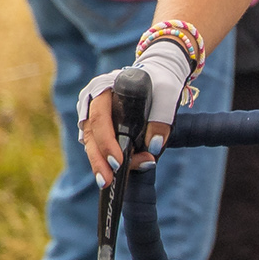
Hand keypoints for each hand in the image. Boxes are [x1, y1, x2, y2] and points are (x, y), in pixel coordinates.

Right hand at [73, 61, 172, 175]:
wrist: (157, 77)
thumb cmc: (160, 83)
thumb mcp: (167, 95)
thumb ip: (162, 120)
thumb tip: (155, 146)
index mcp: (104, 87)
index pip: (100, 117)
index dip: (107, 141)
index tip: (118, 161)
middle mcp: (92, 100)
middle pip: (91, 133)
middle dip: (99, 159)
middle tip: (107, 181)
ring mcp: (92, 114)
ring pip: (91, 142)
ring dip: (100, 163)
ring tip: (108, 182)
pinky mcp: (97, 126)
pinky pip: (97, 145)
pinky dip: (105, 159)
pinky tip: (113, 174)